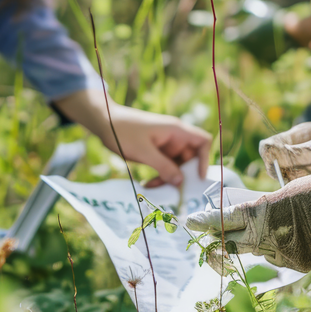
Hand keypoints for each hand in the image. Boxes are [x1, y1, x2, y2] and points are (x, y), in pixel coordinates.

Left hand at [53, 90, 212, 185]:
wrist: (104, 122)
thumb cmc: (124, 132)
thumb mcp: (144, 152)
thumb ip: (164, 167)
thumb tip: (181, 182)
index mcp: (177, 130)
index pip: (203, 141)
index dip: (205, 158)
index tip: (198, 177)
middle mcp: (175, 137)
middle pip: (191, 157)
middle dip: (183, 174)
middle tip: (173, 190)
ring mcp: (166, 144)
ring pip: (177, 165)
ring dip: (169, 178)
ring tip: (153, 187)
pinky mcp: (156, 150)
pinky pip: (165, 165)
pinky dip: (160, 175)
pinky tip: (148, 184)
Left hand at [185, 171, 310, 273]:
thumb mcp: (287, 191)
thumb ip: (266, 207)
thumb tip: (253, 219)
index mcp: (263, 213)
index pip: (226, 220)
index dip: (208, 222)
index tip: (192, 222)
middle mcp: (269, 238)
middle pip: (237, 244)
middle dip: (222, 244)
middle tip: (209, 246)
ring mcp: (285, 256)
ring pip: (264, 253)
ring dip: (266, 243)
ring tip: (288, 226)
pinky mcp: (301, 265)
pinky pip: (285, 259)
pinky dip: (288, 249)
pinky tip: (304, 236)